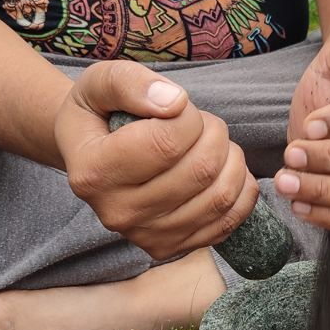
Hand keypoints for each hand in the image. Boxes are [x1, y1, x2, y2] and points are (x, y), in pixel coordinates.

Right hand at [53, 60, 257, 258]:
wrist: (88, 155)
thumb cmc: (99, 112)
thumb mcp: (101, 81)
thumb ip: (131, 83)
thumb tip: (175, 103)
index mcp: (94, 172)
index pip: (167, 142)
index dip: (189, 116)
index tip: (179, 107)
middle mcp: (117, 212)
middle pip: (199, 170)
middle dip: (214, 135)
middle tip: (202, 123)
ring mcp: (146, 236)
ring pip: (220, 197)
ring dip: (232, 160)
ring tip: (213, 144)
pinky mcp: (171, 248)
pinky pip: (228, 222)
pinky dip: (241, 190)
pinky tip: (226, 170)